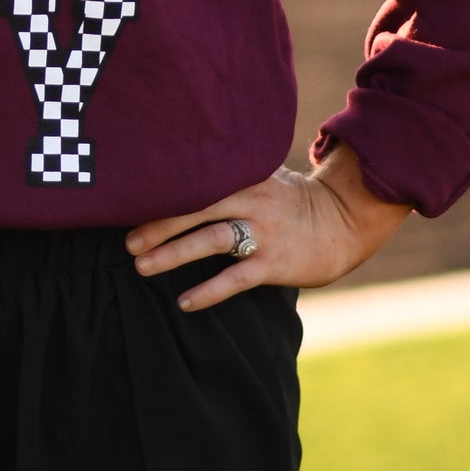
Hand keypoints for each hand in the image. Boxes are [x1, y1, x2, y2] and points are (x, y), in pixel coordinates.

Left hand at [124, 144, 411, 312]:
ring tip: (142, 265)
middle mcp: (250, 200)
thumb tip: (185, 169)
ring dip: (173, 253)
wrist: (343, 220)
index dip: (162, 192)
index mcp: (244, 177)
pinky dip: (208, 291)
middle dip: (157, 225)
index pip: (195, 181)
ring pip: (209, 240)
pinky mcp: (274, 263)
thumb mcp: (263, 173)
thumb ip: (230, 173)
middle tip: (126, 240)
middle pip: (194, 209)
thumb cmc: (293, 199)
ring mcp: (262, 232)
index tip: (130, 201)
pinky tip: (184, 301)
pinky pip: (235, 279)